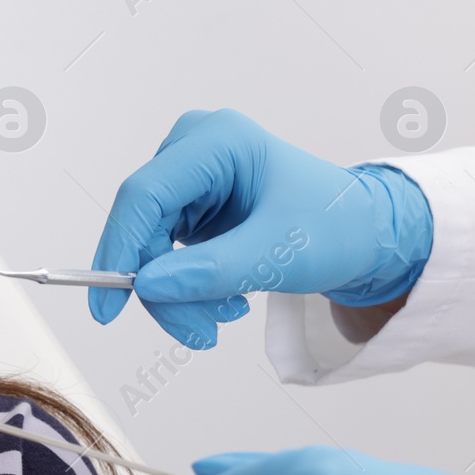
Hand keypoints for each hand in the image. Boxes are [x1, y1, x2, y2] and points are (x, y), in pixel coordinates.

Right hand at [89, 109, 433, 348]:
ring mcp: (190, 178)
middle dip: (163, 288)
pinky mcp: (190, 205)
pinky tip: (222, 302)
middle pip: (144, 227)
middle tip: (197, 333)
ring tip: (222, 320)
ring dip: (178, 295)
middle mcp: (194, 150)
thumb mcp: (278, 254)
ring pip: (149, 248)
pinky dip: (186, 288)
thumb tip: (146, 286)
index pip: (145, 195)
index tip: (109, 307)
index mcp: (217, 141)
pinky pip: (163, 255)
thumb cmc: (336, 227)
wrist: (364, 233)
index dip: (120, 250)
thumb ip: (210, 271)